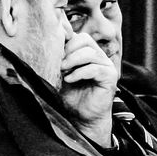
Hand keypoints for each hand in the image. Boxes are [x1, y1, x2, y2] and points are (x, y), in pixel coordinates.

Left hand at [59, 32, 117, 146]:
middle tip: (58, 64)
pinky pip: (95, 68)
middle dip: (68, 50)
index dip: (65, 43)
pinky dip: (80, 73)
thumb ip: (58, 61)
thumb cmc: (71, 97)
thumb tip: (46, 47)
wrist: (82, 118)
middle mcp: (99, 57)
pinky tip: (69, 80)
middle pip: (85, 39)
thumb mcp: (60, 75)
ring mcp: (106, 66)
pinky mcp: (110, 77)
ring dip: (73, 61)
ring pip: (90, 53)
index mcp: (88, 53)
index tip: (53, 55)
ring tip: (62, 72)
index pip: (78, 37)